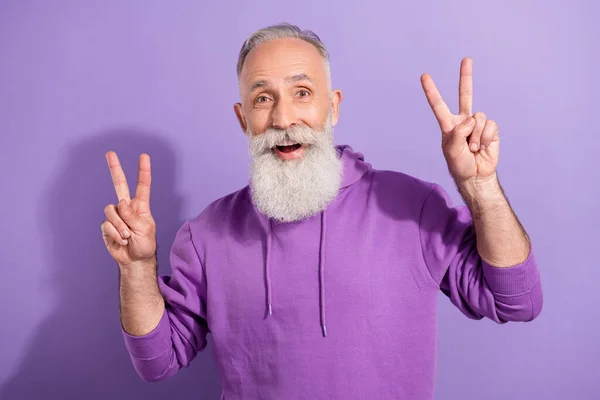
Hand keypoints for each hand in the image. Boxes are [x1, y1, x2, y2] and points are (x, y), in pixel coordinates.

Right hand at [101, 151, 155, 266]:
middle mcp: (127, 207)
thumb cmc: (145, 244)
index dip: (143, 171)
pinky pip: (107, 224)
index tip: (144, 156)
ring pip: (111, 210)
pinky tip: (121, 240)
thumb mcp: (145, 230)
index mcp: (141, 206)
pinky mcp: (106, 225)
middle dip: (114, 168)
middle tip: (110, 152)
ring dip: (120, 225)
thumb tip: (121, 202)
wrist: (135, 260)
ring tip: (127, 236)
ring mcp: (116, 215)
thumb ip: (133, 216)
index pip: (143, 185)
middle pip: (119, 184)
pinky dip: (115, 233)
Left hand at [420, 58, 499, 183]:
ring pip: (478, 117)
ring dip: (476, 135)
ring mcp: (478, 124)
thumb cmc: (459, 164)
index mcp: (448, 125)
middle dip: (466, 77)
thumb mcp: (451, 151)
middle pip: (466, 95)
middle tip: (467, 59)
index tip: (424, 76)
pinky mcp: (491, 129)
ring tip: (473, 148)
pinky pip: (490, 125)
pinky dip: (486, 137)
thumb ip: (457, 134)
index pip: (438, 105)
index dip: (431, 91)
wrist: (476, 175)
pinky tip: (482, 147)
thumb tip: (471, 118)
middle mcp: (463, 121)